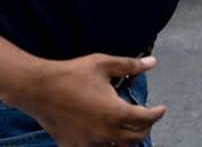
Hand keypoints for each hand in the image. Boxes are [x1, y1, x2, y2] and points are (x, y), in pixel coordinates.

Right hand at [12, 54, 164, 146]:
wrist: (40, 89)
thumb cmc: (73, 74)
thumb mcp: (104, 64)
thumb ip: (130, 65)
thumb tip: (152, 63)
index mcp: (115, 112)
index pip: (145, 119)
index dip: (157, 114)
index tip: (161, 109)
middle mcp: (105, 133)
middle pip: (135, 138)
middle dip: (145, 128)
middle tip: (147, 119)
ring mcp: (89, 143)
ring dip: (127, 140)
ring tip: (129, 129)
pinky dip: (106, 146)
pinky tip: (106, 138)